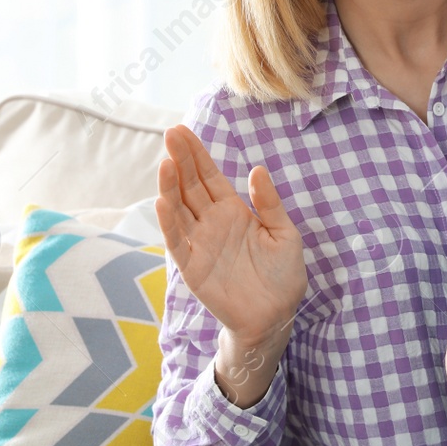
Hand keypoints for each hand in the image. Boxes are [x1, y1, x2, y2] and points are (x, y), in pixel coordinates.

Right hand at [156, 124, 307, 345]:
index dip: (196, 154)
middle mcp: (212, 223)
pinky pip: (177, 241)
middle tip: (171, 133)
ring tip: (165, 163)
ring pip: (179, 209)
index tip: (182, 130)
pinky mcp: (193, 266)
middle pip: (191, 186)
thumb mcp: (285, 233)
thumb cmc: (282, 275)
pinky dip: (169, 222)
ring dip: (170, 187)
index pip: (209, 176)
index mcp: (234, 211)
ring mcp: (200, 243)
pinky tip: (162, 201)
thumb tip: (257, 170)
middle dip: (181, 160)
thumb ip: (269, 203)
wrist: (276, 315)